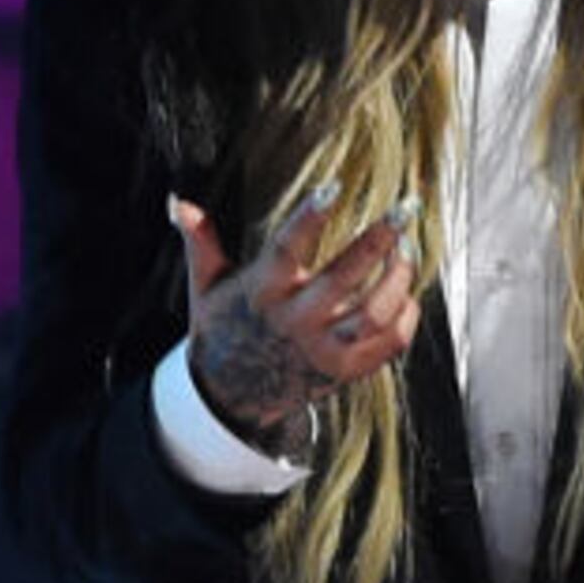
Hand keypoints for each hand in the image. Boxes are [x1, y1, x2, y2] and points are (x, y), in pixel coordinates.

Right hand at [173, 181, 423, 454]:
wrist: (231, 396)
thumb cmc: (225, 327)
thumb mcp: (206, 285)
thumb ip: (200, 241)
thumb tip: (177, 201)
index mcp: (261, 293)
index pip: (286, 250)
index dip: (308, 218)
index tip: (333, 186)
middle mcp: (294, 322)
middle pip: (343, 280)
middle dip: (378, 241)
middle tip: (405, 208)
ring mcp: (323, 350)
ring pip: (375, 314)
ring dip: (398, 278)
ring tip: (405, 247)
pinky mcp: (346, 371)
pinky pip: (390, 343)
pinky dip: (407, 314)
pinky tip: (405, 289)